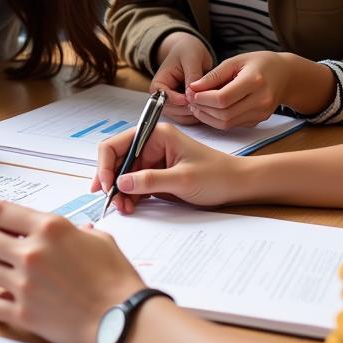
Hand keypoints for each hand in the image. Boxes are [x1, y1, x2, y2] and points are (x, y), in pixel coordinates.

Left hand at [0, 201, 143, 342]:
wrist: (123, 318)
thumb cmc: (116, 278)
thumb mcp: (100, 241)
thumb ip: (78, 232)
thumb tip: (76, 231)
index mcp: (49, 228)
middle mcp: (32, 253)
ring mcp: (25, 284)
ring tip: (0, 273)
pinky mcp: (24, 314)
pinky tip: (1, 300)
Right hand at [91, 123, 242, 214]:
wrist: (237, 185)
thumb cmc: (215, 175)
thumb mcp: (182, 179)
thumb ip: (150, 180)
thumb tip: (120, 183)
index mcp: (156, 135)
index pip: (117, 144)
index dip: (106, 164)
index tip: (105, 185)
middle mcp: (151, 144)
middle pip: (117, 159)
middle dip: (111, 180)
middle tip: (111, 202)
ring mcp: (153, 160)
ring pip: (124, 174)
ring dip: (119, 190)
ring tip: (122, 208)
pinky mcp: (156, 174)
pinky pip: (135, 183)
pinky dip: (129, 195)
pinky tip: (129, 206)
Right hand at [152, 33, 213, 122]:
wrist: (190, 51)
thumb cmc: (187, 51)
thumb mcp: (190, 58)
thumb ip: (191, 76)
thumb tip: (192, 95)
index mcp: (159, 84)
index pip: (163, 98)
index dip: (178, 100)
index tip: (191, 98)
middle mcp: (163, 97)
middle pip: (173, 111)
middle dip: (190, 107)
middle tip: (207, 101)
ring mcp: (173, 104)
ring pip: (183, 117)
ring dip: (197, 112)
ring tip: (211, 100)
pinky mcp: (183, 108)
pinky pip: (191, 118)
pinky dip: (201, 113)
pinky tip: (211, 104)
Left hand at [185, 51, 292, 128]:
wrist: (286, 75)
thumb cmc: (259, 63)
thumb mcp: (236, 60)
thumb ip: (214, 75)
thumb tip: (193, 88)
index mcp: (255, 81)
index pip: (223, 98)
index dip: (203, 98)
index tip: (192, 92)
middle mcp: (261, 100)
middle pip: (224, 114)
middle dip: (203, 109)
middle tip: (191, 100)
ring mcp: (261, 113)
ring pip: (227, 123)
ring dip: (207, 117)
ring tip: (197, 105)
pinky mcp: (258, 121)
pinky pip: (233, 125)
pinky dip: (218, 120)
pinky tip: (210, 109)